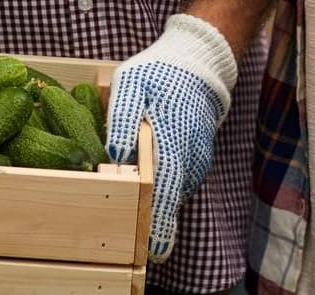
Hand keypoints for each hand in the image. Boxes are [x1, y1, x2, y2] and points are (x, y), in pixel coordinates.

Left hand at [108, 14, 237, 262]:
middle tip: (149, 251)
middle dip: (159, 226)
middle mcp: (188, 154)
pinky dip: (168, 189)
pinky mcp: (197, 158)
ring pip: (176, 191)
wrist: (198, 62)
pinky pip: (181, 181)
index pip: (164, 189)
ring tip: (148, 224)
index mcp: (170, 138)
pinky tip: (155, 187)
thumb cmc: (159, 72)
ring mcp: (196, 158)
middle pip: (171, 199)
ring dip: (161, 206)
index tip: (152, 250)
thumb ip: (123, 121)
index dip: (158, 220)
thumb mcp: (131, 84)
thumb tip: (116, 159)